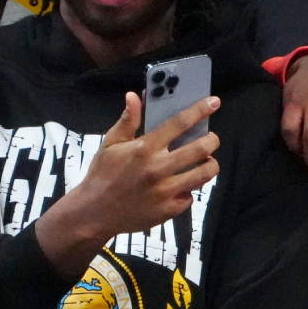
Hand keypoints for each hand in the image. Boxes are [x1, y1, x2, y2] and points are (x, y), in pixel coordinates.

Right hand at [35, 93, 221, 277]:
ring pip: (204, 174)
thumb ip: (128, 120)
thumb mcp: (110, 144)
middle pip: (200, 149)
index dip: (199, 110)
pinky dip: (190, 189)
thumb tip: (134, 95)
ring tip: (206, 161)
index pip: (179, 123)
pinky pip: (190, 196)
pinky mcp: (168, 210)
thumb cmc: (102, 174)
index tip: (214, 102)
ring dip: (210, 165)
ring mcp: (165, 191)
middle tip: (211, 138)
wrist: (93, 213)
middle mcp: (158, 168)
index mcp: (145, 148)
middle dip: (212, 140)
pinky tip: (182, 185)